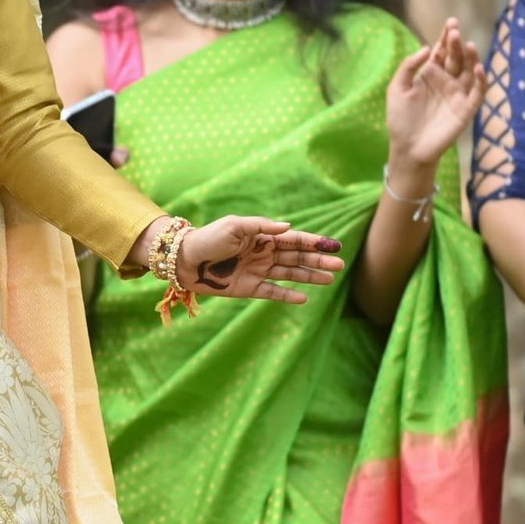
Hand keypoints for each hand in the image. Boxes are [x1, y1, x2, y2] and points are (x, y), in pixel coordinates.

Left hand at [174, 217, 347, 304]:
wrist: (185, 260)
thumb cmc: (209, 238)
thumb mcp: (235, 225)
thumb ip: (261, 226)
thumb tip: (288, 227)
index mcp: (262, 236)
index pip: (294, 239)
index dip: (314, 242)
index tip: (334, 245)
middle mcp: (263, 254)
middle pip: (297, 257)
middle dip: (318, 260)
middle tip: (339, 265)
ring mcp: (257, 271)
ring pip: (289, 274)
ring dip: (309, 276)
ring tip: (330, 279)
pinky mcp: (249, 288)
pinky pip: (272, 292)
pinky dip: (287, 295)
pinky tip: (304, 298)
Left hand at [386, 17, 487, 173]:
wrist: (408, 148)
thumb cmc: (400, 119)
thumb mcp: (396, 88)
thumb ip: (408, 66)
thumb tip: (426, 48)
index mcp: (431, 74)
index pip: (441, 51)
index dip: (446, 37)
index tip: (450, 23)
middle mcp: (447, 81)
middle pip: (456, 58)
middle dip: (456, 44)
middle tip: (455, 31)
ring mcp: (458, 94)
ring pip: (469, 71)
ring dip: (471, 58)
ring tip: (468, 46)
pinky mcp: (466, 109)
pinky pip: (478, 92)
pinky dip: (481, 81)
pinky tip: (479, 69)